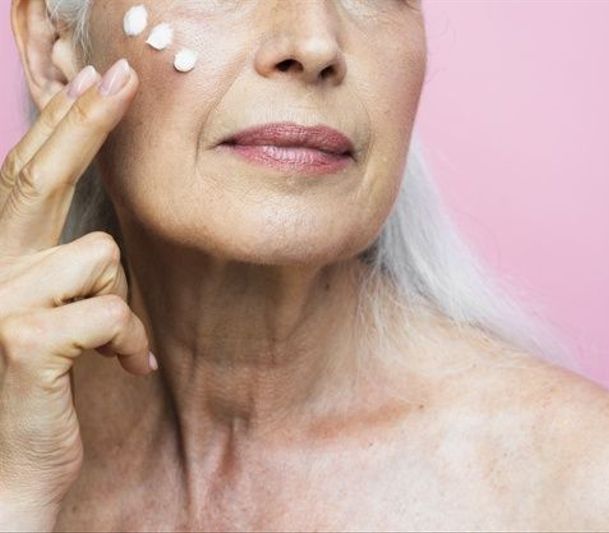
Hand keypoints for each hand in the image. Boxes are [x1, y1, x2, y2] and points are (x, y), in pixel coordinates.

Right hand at [0, 58, 153, 530]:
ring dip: (123, 304)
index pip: (17, 175)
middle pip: (34, 178)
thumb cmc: (39, 386)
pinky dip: (128, 341)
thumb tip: (96, 226)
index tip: (84, 81)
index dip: (52, 124)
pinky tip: (116, 367)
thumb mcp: (48, 313)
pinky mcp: (21, 342)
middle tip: (121, 77)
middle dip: (83, 121)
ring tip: (111, 345)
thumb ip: (60, 264)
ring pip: (100, 256)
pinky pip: (110, 311)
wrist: (10, 469)